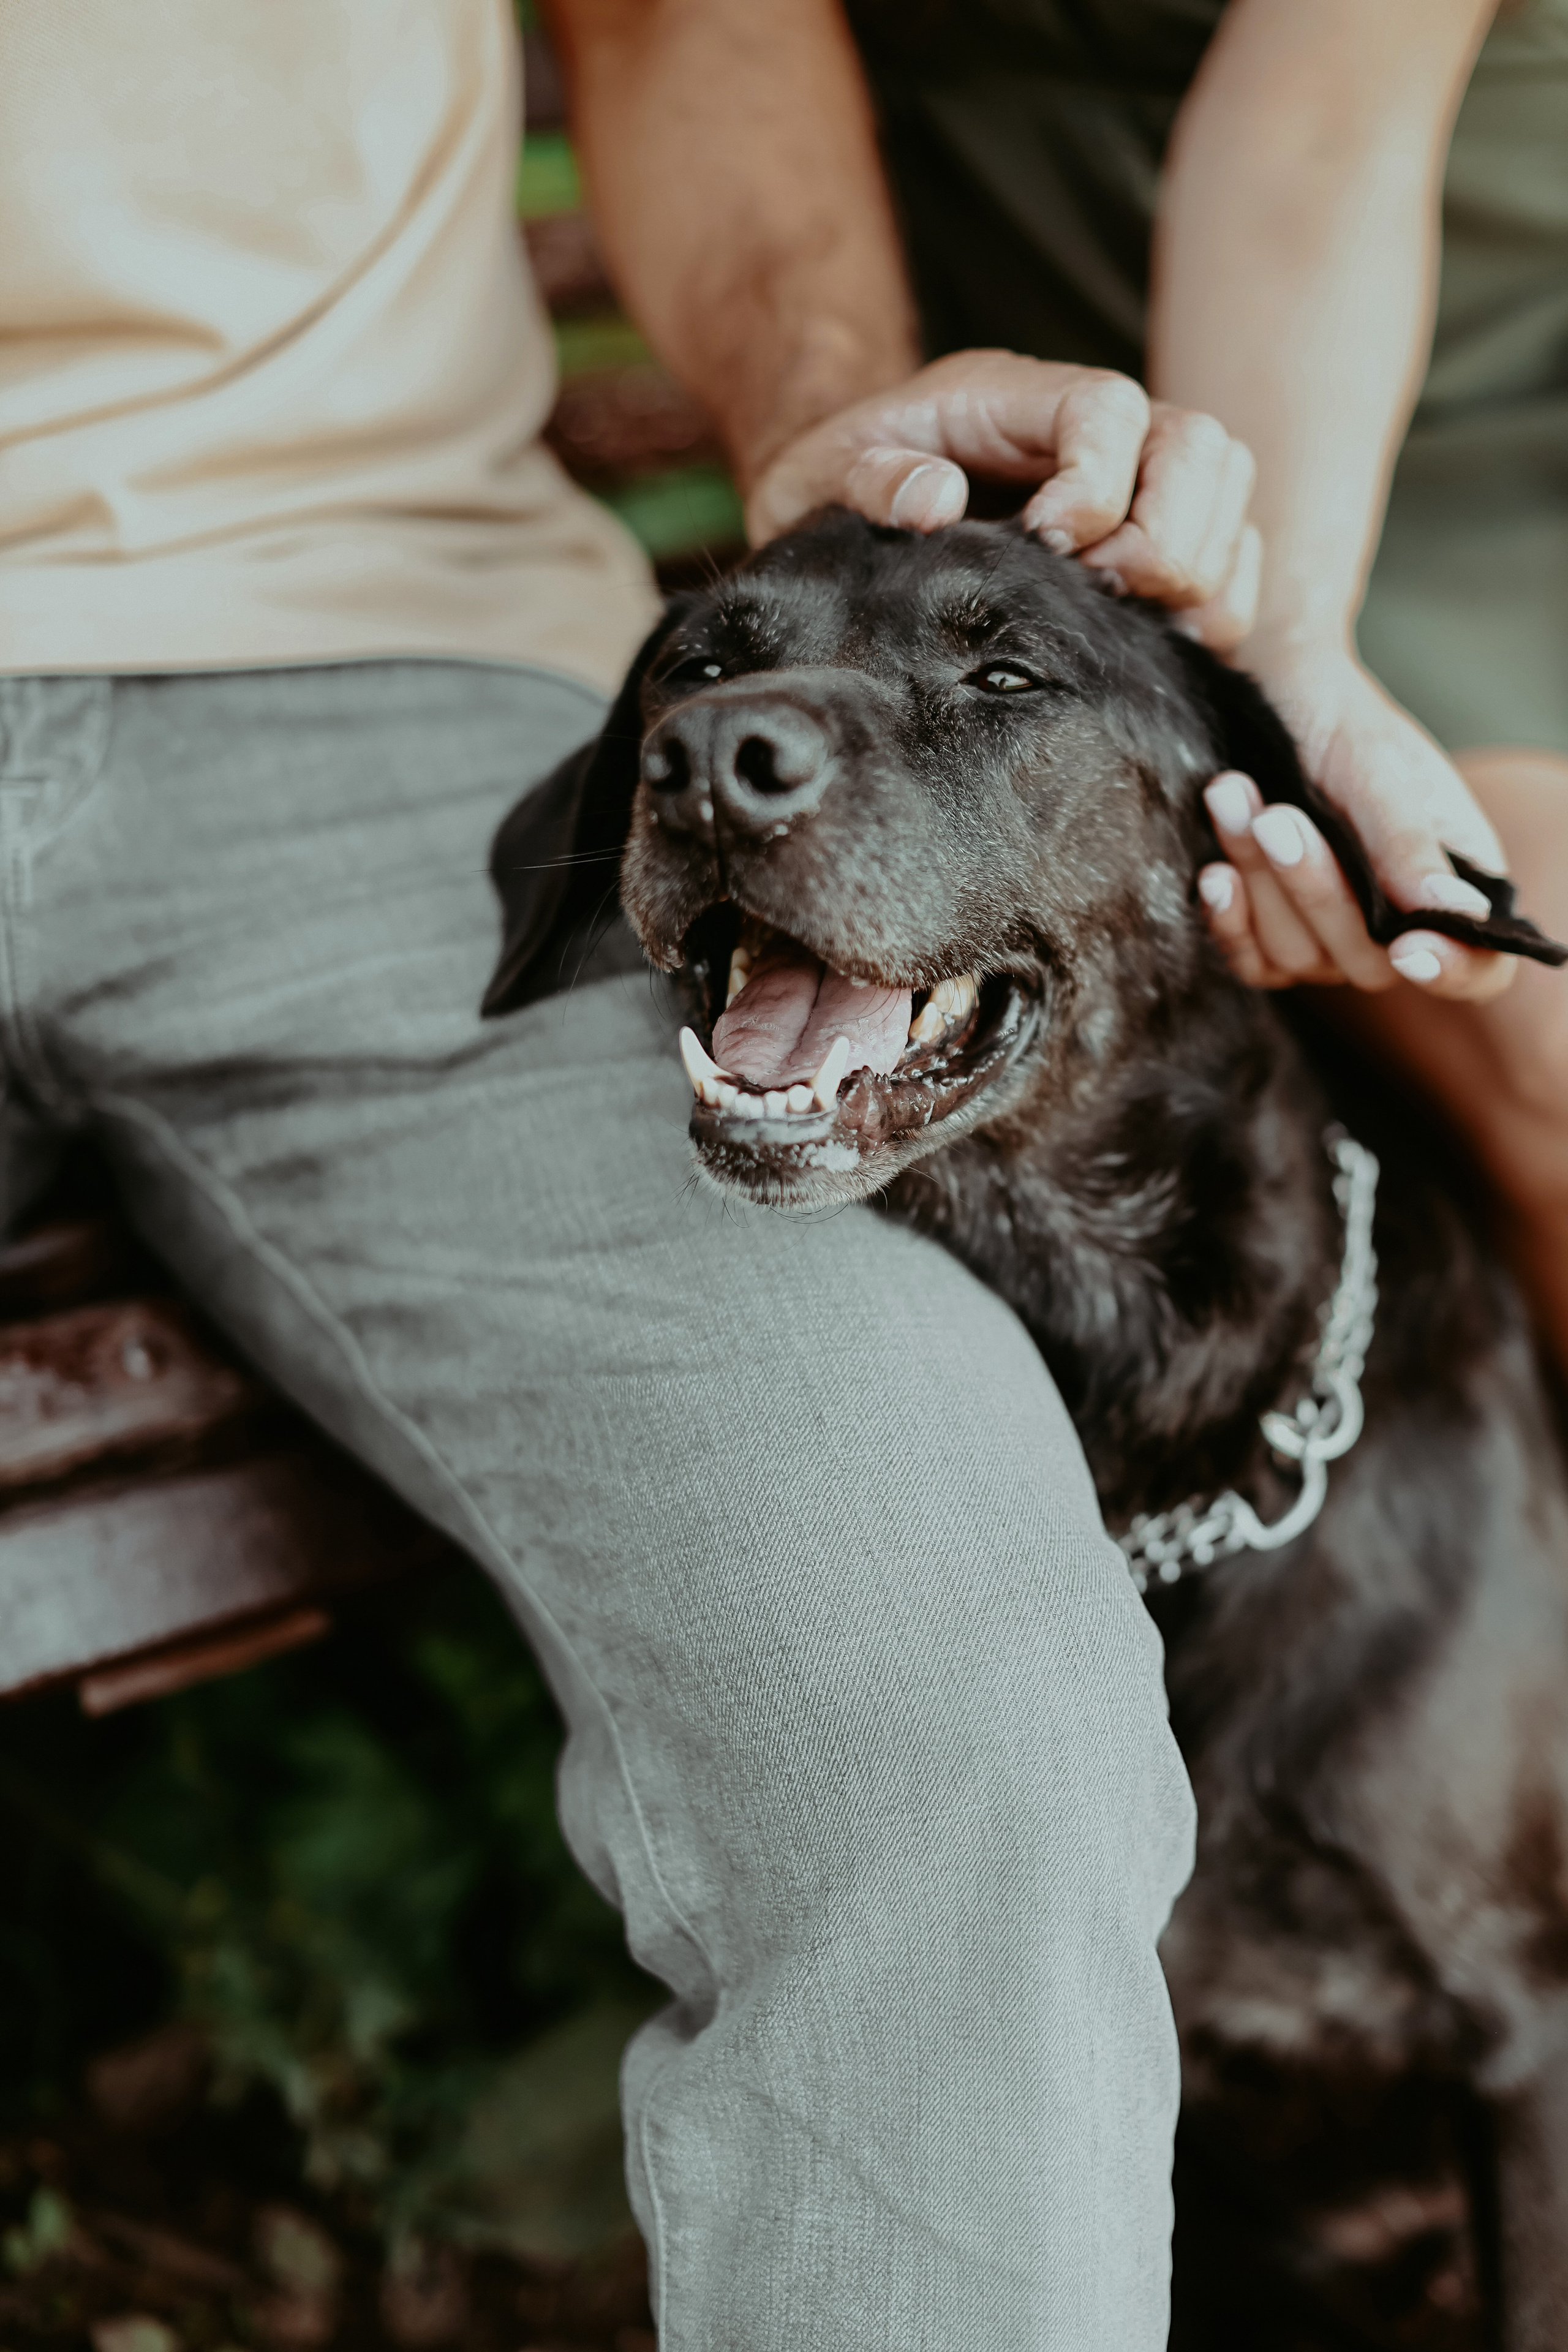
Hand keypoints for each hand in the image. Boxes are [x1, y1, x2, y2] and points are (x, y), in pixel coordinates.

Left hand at [744, 350, 1260, 648]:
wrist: (846, 508)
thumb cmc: (837, 485)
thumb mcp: (822, 475)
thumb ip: (869, 478)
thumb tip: (935, 499)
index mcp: (1018, 396)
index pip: (1110, 408)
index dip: (1097, 485)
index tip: (1047, 547)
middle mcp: (1097, 430)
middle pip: (1202, 448)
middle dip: (1167, 538)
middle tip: (1099, 595)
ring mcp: (1138, 483)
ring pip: (1230, 501)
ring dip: (1199, 576)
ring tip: (1122, 625)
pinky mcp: (1155, 541)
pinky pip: (1231, 562)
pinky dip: (1213, 610)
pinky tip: (1148, 648)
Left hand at [1197, 643, 1514, 1002]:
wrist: (1269, 695)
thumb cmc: (1340, 721)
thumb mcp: (1377, 767)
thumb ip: (1408, 840)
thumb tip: (1458, 910)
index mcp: (1453, 879)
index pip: (1479, 962)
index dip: (1454, 970)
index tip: (1408, 949)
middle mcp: (1397, 922)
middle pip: (1368, 960)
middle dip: (1316, 889)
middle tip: (1275, 817)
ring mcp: (1330, 937)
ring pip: (1299, 955)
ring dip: (1261, 881)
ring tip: (1231, 797)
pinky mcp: (1269, 936)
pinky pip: (1253, 961)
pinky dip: (1229, 920)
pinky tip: (1214, 873)